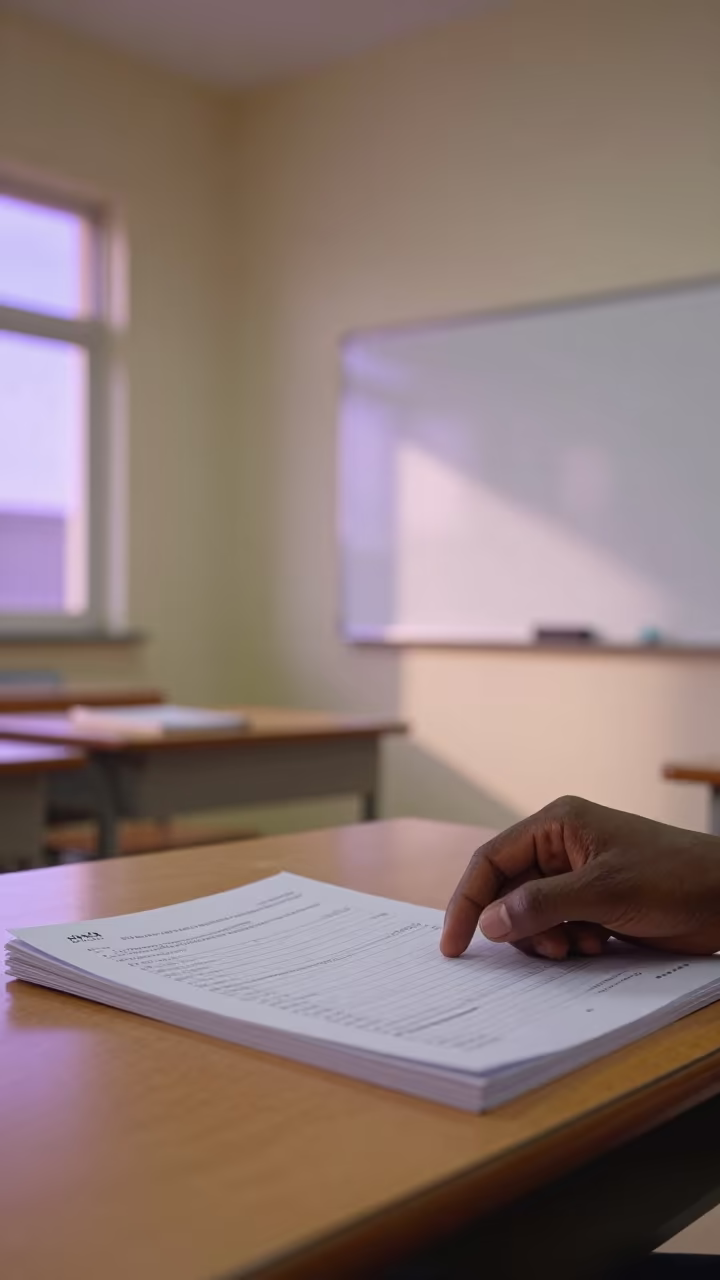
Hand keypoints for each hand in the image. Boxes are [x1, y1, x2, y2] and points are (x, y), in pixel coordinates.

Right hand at [440, 795, 719, 960]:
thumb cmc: (673, 878)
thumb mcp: (603, 892)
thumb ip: (540, 905)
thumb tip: (489, 923)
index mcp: (556, 824)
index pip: (491, 861)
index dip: (467, 901)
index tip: (454, 945)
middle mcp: (560, 847)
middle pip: (509, 892)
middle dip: (520, 927)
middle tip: (549, 950)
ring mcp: (578, 876)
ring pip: (531, 915)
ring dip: (547, 938)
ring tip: (582, 946)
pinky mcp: (595, 904)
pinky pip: (558, 927)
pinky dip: (568, 943)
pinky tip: (598, 946)